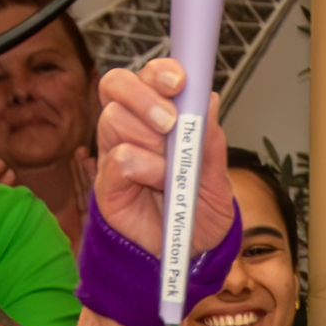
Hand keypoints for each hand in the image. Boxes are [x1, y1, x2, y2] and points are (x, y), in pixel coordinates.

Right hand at [89, 60, 234, 262]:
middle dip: (146, 96)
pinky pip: (118, 158)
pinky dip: (144, 168)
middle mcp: (132, 128)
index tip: (180, 81)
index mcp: (159, 116)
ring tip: (170, 170)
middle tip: (170, 123)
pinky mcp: (106, 182)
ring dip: (150, 142)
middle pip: (117, 84)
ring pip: (115, 119)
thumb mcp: (218, 180)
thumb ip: (212, 142)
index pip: (148, 76)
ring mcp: (115, 152)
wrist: (188, 255)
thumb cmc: (199, 213)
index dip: (160, 71)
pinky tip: (156, 185)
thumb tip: (208, 102)